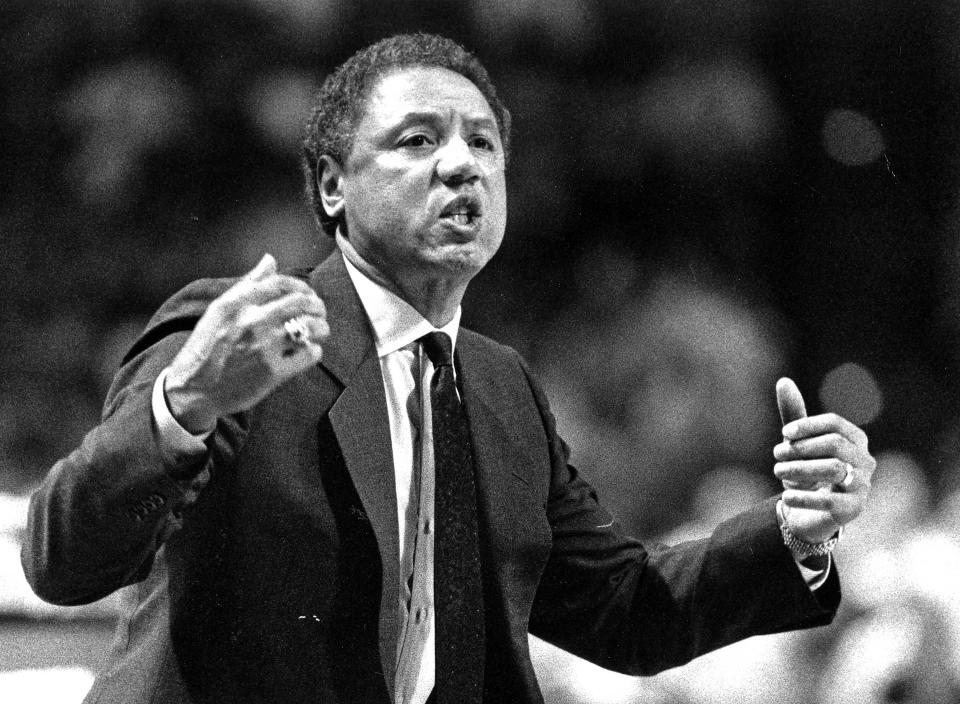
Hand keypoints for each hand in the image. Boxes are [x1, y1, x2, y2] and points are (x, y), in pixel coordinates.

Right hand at [164, 254, 328, 432]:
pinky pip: (309, 354)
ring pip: (310, 327)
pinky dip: (313, 351)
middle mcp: (252, 322)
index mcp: (237, 304)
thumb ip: (247, 285)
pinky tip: (305, 352)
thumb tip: (270, 260)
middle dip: (317, 305)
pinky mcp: (273, 372)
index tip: (306, 293)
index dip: (301, 286)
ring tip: (319, 332)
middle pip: (301, 302)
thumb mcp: (219, 311)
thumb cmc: (206, 349)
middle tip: (319, 312)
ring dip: (321, 328)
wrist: (192, 390)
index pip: (281, 283)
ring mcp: (264, 347)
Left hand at [772, 377, 875, 542]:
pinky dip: (804, 497)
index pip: (835, 424)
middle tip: (777, 455)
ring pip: (833, 469)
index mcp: (855, 439)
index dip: (809, 425)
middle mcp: (865, 460)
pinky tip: (785, 496)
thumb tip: (783, 380)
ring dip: (799, 469)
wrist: (807, 512)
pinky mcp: (854, 509)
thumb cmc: (806, 470)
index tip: (784, 434)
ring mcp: (863, 485)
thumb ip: (793, 414)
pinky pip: (829, 500)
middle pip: (835, 444)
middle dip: (801, 448)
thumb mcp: (797, 442)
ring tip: (778, 471)